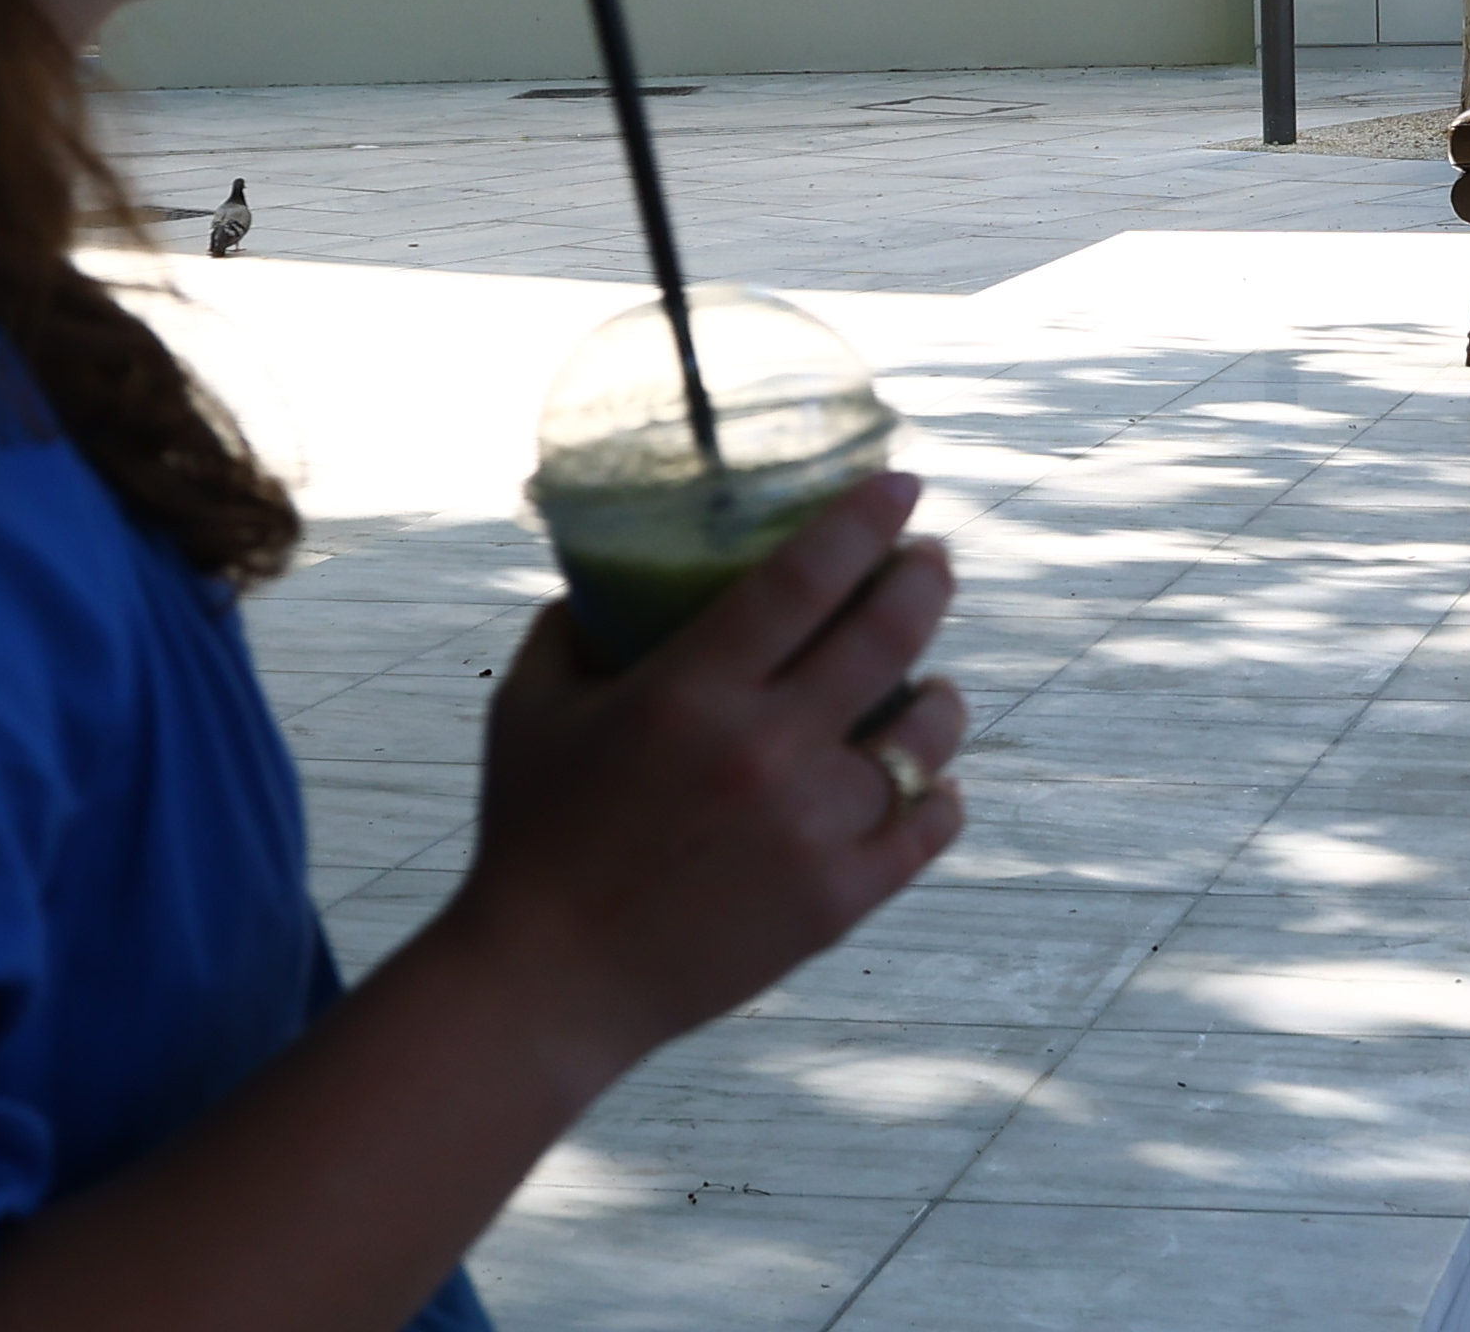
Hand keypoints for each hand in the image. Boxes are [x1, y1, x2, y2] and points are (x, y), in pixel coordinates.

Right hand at [440, 474, 966, 1075]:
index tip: (900, 485)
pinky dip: (939, 794)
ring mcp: (810, 829)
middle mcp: (765, 750)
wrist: (549, 983)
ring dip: (940, 697)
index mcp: (692, 690)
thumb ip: (572, 627)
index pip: (806, 575)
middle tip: (930, 564)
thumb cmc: (532, 833)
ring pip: (926, 734)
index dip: (864, 518)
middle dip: (923, 581)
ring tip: (932, 687)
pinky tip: (932, 780)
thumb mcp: (530, 707)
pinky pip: (927, 827)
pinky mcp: (837, 900)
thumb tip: (612, 574)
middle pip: (888, 636)